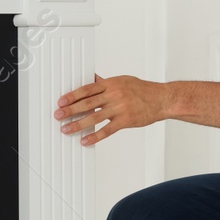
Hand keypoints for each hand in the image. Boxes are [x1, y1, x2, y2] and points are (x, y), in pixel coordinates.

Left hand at [53, 74, 167, 145]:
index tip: (61, 101)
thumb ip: (106, 82)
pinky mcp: (126, 121)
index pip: (87, 89)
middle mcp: (114, 95)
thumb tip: (92, 78)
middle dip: (70, 110)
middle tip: (58, 115)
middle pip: (87, 103)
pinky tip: (85, 140)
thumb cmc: (143, 90)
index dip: (72, 95)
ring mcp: (120, 108)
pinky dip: (95, 136)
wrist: (162, 99)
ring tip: (66, 129)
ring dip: (78, 124)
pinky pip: (107, 130)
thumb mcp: (123, 80)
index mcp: (111, 83)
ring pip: (94, 117)